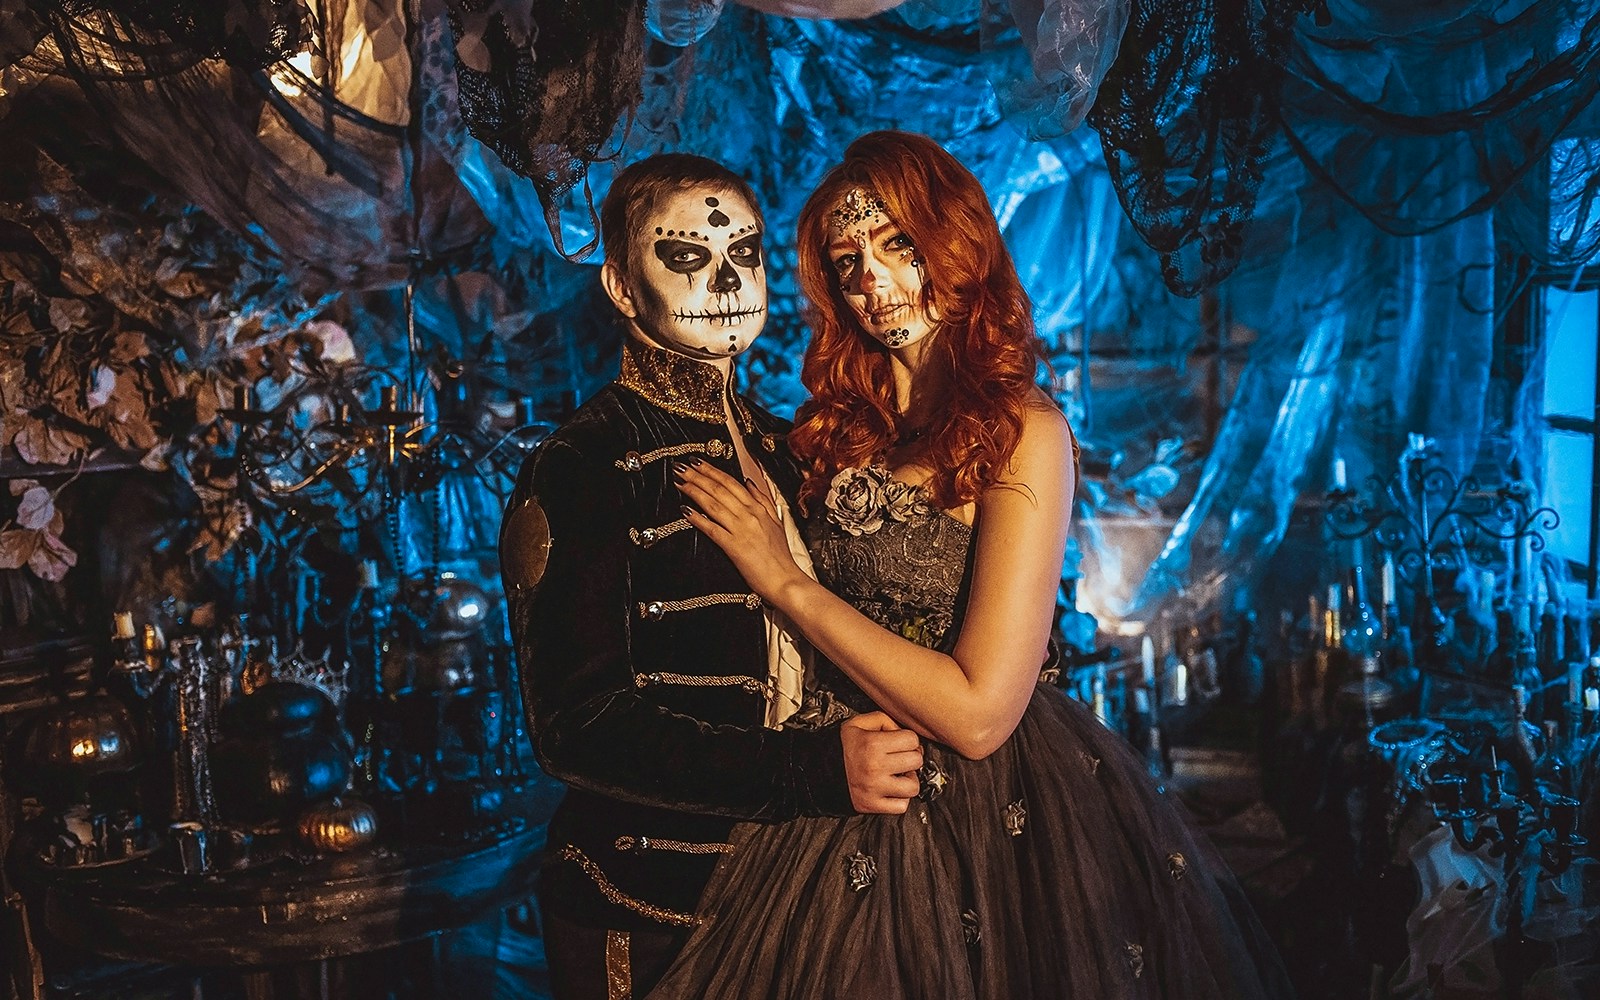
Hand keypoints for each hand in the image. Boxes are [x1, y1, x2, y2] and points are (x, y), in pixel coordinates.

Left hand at [675, 459, 806, 605]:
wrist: (784, 580)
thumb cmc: (780, 556)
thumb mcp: (776, 521)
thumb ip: (763, 500)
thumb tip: (749, 482)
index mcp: (759, 508)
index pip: (731, 482)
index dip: (712, 470)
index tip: (697, 462)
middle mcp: (749, 515)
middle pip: (719, 489)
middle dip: (697, 476)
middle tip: (681, 468)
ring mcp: (741, 530)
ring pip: (714, 504)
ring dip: (694, 491)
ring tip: (680, 483)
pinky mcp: (734, 547)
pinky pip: (712, 529)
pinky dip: (698, 519)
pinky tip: (686, 511)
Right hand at [840, 711, 922, 813]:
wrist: (818, 771)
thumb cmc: (841, 748)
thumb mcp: (858, 723)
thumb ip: (883, 719)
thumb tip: (902, 732)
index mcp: (872, 744)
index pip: (912, 740)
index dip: (908, 739)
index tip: (901, 743)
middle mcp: (875, 767)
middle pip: (916, 761)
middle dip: (911, 757)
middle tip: (901, 758)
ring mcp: (874, 788)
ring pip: (913, 786)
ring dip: (909, 780)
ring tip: (898, 775)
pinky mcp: (872, 805)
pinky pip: (901, 806)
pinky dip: (900, 799)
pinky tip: (891, 789)